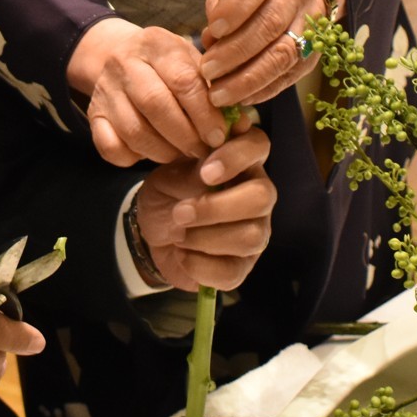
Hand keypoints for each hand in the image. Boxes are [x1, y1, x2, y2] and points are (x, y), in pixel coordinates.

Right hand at [69, 16, 234, 167]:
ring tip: (181, 155)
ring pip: (134, 130)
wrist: (116, 56)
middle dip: (186, 136)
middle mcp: (126, 62)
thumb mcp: (192, 61)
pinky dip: (132, 158)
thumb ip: (216, 87)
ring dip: (163, 151)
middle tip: (203, 152)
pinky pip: (109, 147)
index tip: (219, 136)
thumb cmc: (169, 65)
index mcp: (157, 44)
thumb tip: (244, 122)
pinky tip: (149, 155)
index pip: (183, 80)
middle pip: (156, 104)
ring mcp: (105, 89)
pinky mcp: (93, 115)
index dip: (204, 113)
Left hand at [132, 125, 274, 290]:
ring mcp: (255, 232)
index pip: (258, 145)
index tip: (205, 172)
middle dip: (217, 207)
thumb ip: (191, 171)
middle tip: (179, 213)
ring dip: (205, 237)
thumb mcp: (169, 177)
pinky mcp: (242, 266)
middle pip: (263, 197)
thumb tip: (209, 159)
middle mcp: (257, 195)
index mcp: (241, 162)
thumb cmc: (168, 195)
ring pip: (250, 237)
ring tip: (177, 235)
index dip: (237, 156)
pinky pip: (233, 271)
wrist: (153, 235)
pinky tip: (182, 255)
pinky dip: (200, 265)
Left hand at [200, 0, 343, 110]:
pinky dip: (261, 91)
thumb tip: (209, 41)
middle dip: (235, 52)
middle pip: (269, 26)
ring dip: (247, 80)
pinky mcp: (312, 56)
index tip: (212, 29)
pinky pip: (287, 77)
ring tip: (218, 94)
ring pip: (281, 56)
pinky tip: (239, 99)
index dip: (235, 8)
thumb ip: (219, 5)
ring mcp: (309, 28)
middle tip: (207, 70)